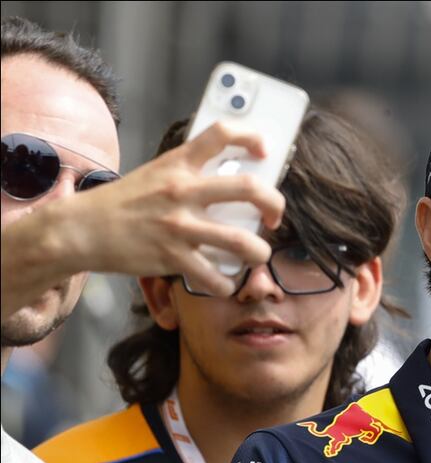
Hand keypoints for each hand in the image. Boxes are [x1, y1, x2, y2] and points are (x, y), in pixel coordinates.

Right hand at [56, 122, 286, 295]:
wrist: (80, 230)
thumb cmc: (124, 203)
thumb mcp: (156, 174)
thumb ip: (189, 174)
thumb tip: (232, 184)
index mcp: (179, 164)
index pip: (220, 134)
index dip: (251, 136)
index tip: (264, 151)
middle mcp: (182, 190)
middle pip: (249, 189)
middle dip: (275, 205)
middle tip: (275, 217)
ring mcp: (179, 225)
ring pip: (241, 241)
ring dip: (260, 253)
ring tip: (258, 255)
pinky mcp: (171, 257)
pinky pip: (214, 277)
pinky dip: (226, 284)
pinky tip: (224, 282)